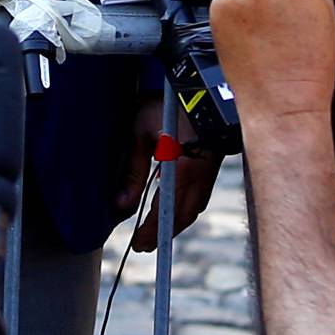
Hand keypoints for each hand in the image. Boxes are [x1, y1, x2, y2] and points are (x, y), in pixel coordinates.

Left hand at [120, 92, 222, 251]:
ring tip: (157, 232)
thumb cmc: (169, 106)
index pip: (164, 211)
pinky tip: (177, 209)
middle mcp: (200, 177)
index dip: (151, 231)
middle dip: (163, 234)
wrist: (205, 89)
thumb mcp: (141, 133)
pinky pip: (200, 197)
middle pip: (182, 216)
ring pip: (193, 208)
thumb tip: (121, 204)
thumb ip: (132, 171)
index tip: (138, 245)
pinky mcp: (213, 167)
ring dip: (175, 223)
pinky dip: (186, 209)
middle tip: (145, 246)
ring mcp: (210, 173)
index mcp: (182, 171)